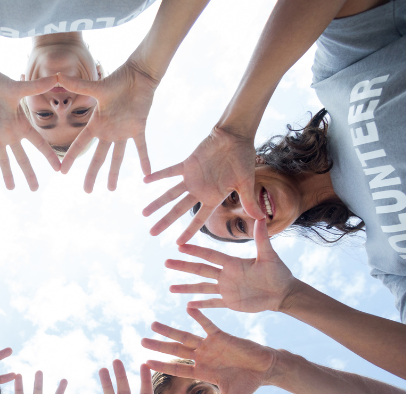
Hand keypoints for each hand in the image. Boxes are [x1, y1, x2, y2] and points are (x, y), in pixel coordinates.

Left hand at [0, 66, 61, 190]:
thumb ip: (37, 86)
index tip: (58, 169)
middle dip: (28, 174)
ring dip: (7, 174)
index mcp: (22, 125)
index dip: (48, 156)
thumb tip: (57, 77)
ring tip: (11, 189)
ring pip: (3, 159)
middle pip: (22, 158)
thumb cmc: (0, 83)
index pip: (39, 144)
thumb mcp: (20, 87)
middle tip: (35, 190)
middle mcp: (11, 134)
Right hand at [57, 62, 156, 192]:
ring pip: (117, 157)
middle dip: (92, 174)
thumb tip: (57, 76)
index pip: (80, 144)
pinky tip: (147, 173)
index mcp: (96, 123)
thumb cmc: (117, 79)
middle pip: (98, 157)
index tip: (62, 172)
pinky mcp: (138, 128)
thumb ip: (78, 85)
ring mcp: (123, 131)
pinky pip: (141, 147)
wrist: (138, 75)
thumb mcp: (97, 86)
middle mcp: (108, 131)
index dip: (72, 158)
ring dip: (114, 173)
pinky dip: (144, 159)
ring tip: (112, 189)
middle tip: (87, 191)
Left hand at [142, 127, 265, 243]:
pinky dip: (158, 175)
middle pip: (179, 210)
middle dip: (165, 222)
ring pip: (171, 194)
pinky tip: (145, 181)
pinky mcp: (187, 164)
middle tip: (152, 234)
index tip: (178, 244)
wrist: (236, 136)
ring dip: (157, 203)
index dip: (189, 231)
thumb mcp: (247, 182)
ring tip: (143, 214)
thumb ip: (249, 200)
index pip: (199, 218)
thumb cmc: (244, 159)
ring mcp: (192, 178)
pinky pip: (170, 171)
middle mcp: (200, 191)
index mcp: (214, 197)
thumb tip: (261, 219)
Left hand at [142, 309, 277, 393]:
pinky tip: (187, 308)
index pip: (177, 369)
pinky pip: (207, 325)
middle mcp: (202, 357)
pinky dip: (198, 317)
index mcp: (202, 371)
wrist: (265, 369)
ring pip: (185, 337)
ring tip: (153, 324)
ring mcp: (210, 345)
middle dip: (159, 346)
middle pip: (175, 351)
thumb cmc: (248, 384)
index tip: (145, 362)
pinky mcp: (221, 336)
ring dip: (169, 331)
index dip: (162, 366)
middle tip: (141, 341)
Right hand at [167, 220, 298, 312]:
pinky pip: (213, 303)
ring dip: (186, 288)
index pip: (210, 255)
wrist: (283, 293)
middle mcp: (226, 275)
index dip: (195, 251)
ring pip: (202, 287)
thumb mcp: (269, 255)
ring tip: (170, 288)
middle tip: (166, 263)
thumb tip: (261, 216)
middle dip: (183, 267)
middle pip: (200, 270)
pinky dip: (201, 305)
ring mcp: (226, 289)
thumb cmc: (279, 273)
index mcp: (232, 263)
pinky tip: (188, 306)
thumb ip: (262, 238)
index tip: (180, 246)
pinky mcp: (230, 302)